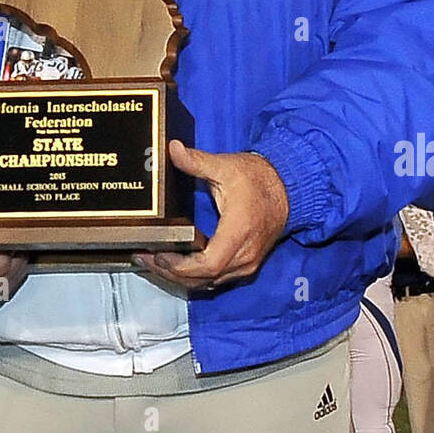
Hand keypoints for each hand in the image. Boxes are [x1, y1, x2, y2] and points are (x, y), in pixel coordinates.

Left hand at [132, 141, 288, 291]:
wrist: (288, 189)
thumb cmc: (258, 179)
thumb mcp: (226, 166)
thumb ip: (197, 161)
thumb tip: (173, 149)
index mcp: (239, 231)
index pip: (208, 264)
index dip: (180, 266)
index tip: (158, 254)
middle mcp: (245, 255)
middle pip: (203, 279)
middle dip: (171, 272)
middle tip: (145, 258)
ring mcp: (247, 264)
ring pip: (208, 283)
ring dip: (180, 277)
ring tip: (154, 262)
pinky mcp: (246, 265)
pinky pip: (216, 279)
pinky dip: (195, 277)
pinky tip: (176, 265)